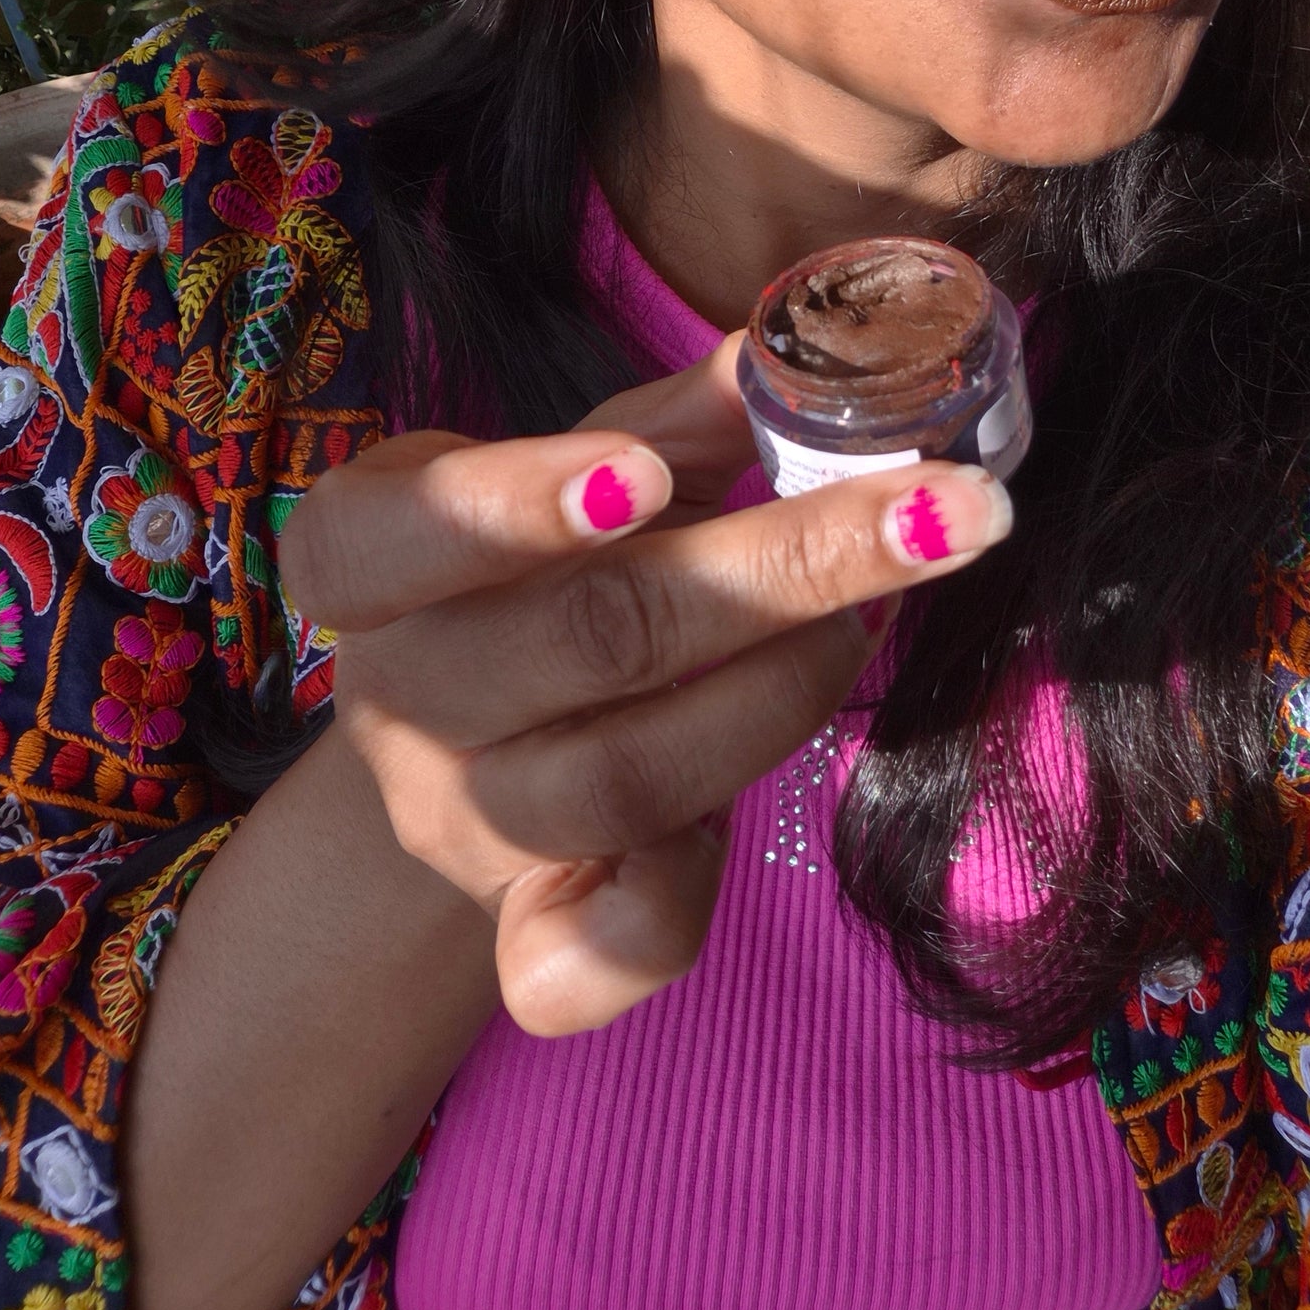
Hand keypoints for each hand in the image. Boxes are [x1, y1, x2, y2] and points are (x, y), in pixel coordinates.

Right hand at [279, 340, 1010, 1038]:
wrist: (467, 738)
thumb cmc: (542, 566)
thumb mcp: (587, 467)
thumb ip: (681, 417)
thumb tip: (794, 353)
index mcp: (369, 556)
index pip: (403, 530)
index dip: (516, 503)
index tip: (646, 474)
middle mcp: (400, 695)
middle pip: (582, 639)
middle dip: (778, 567)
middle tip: (940, 508)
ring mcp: (460, 822)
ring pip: (622, 778)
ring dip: (781, 689)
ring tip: (871, 621)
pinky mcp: (526, 923)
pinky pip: (585, 955)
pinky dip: (652, 928)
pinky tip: (734, 849)